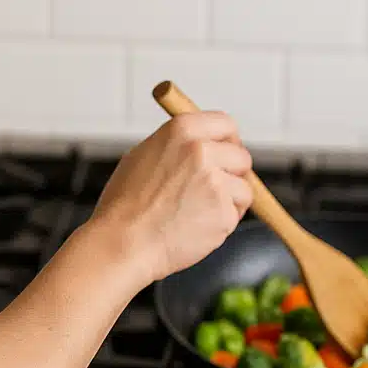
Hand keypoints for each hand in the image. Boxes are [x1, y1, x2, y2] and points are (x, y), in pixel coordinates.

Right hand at [89, 112, 253, 284]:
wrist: (124, 242)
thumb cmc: (125, 205)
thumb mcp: (143, 155)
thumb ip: (177, 146)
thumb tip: (200, 143)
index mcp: (181, 130)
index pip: (225, 124)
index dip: (228, 141)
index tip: (226, 152)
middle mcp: (201, 151)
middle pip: (241, 156)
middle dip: (232, 174)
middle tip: (211, 190)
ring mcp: (215, 182)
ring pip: (243, 189)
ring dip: (229, 201)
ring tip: (197, 212)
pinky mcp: (224, 212)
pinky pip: (235, 215)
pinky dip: (221, 223)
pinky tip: (196, 227)